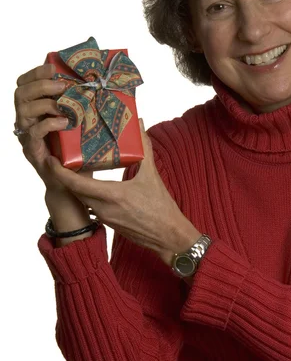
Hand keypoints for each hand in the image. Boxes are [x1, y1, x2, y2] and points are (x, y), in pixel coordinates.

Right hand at [14, 62, 92, 191]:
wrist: (75, 183)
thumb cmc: (79, 150)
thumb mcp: (81, 121)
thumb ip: (83, 104)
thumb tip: (103, 83)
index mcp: (35, 109)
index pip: (24, 84)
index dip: (36, 73)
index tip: (53, 67)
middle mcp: (27, 121)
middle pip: (20, 93)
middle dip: (41, 85)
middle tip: (62, 86)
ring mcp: (27, 136)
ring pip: (23, 111)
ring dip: (45, 103)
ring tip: (65, 105)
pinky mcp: (32, 151)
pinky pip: (33, 133)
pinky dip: (49, 124)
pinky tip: (64, 123)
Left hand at [44, 119, 201, 263]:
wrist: (167, 235)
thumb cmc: (161, 207)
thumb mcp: (152, 175)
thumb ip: (145, 148)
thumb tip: (140, 125)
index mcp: (112, 195)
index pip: (76, 184)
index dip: (60, 172)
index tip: (52, 159)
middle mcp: (103, 208)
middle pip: (74, 190)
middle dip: (65, 175)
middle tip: (62, 157)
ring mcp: (104, 217)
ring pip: (82, 198)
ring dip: (75, 185)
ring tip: (73, 167)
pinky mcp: (107, 222)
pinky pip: (90, 205)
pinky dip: (86, 193)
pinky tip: (90, 183)